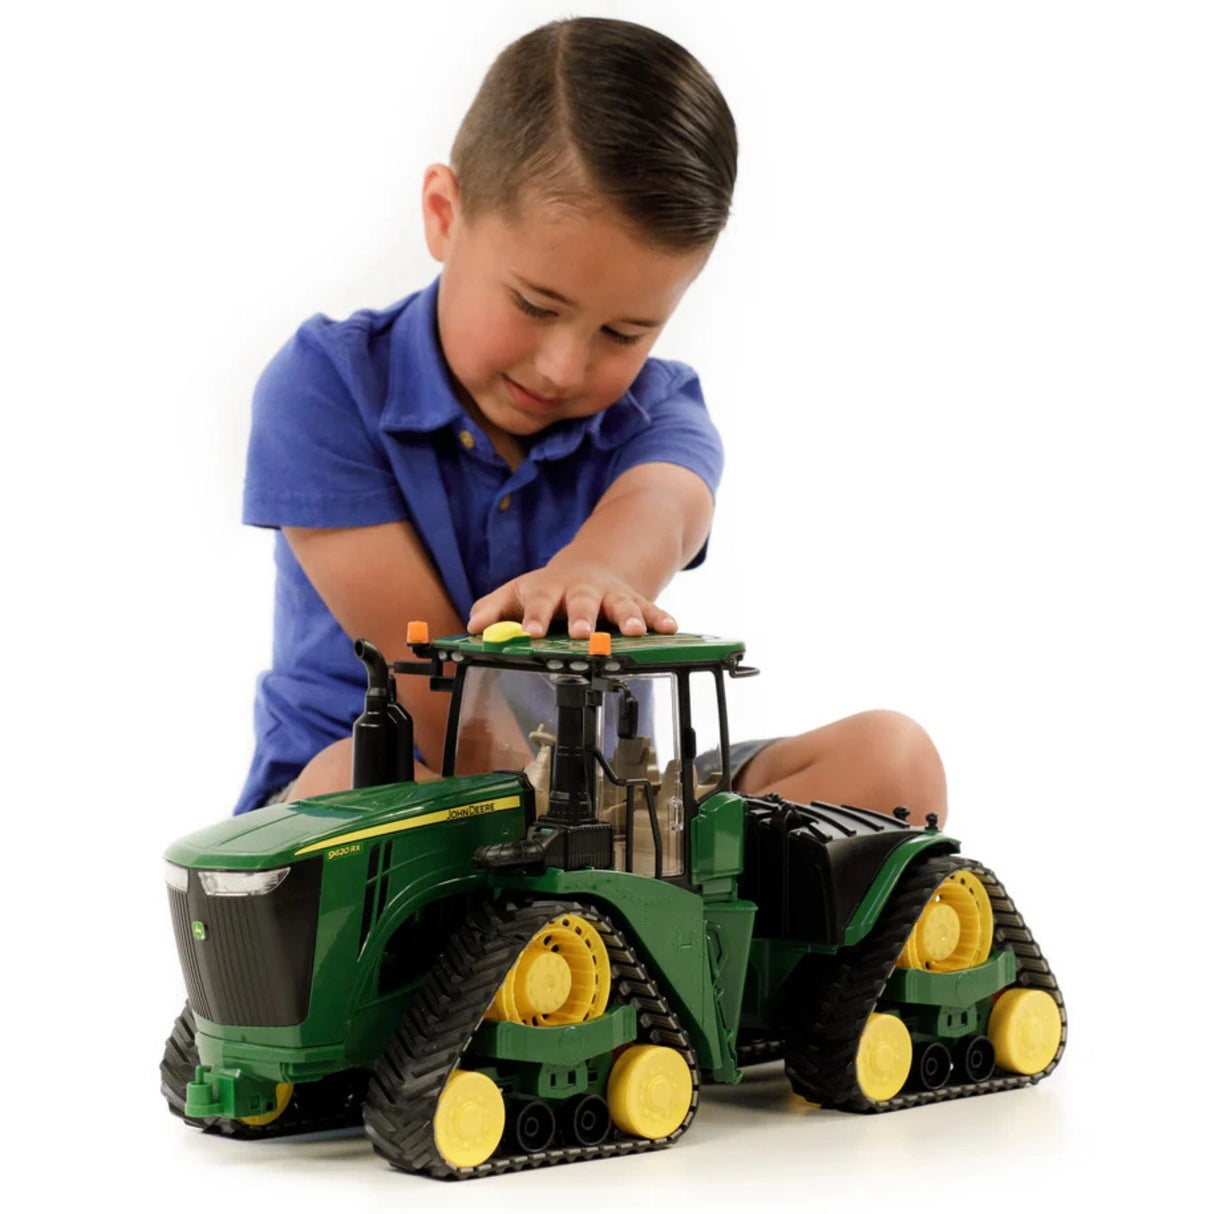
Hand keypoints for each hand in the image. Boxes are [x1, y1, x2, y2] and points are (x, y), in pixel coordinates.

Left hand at [466, 554, 677, 639]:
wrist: (593, 563)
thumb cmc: (549, 588)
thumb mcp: (518, 593)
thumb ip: (493, 609)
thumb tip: (472, 627)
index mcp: (550, 589)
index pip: (538, 601)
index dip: (534, 616)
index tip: (530, 632)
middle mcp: (582, 590)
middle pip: (582, 601)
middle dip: (583, 616)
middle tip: (582, 633)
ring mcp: (610, 594)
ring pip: (620, 604)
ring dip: (628, 617)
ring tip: (634, 631)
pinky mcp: (634, 600)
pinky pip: (650, 608)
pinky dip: (660, 618)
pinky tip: (670, 629)